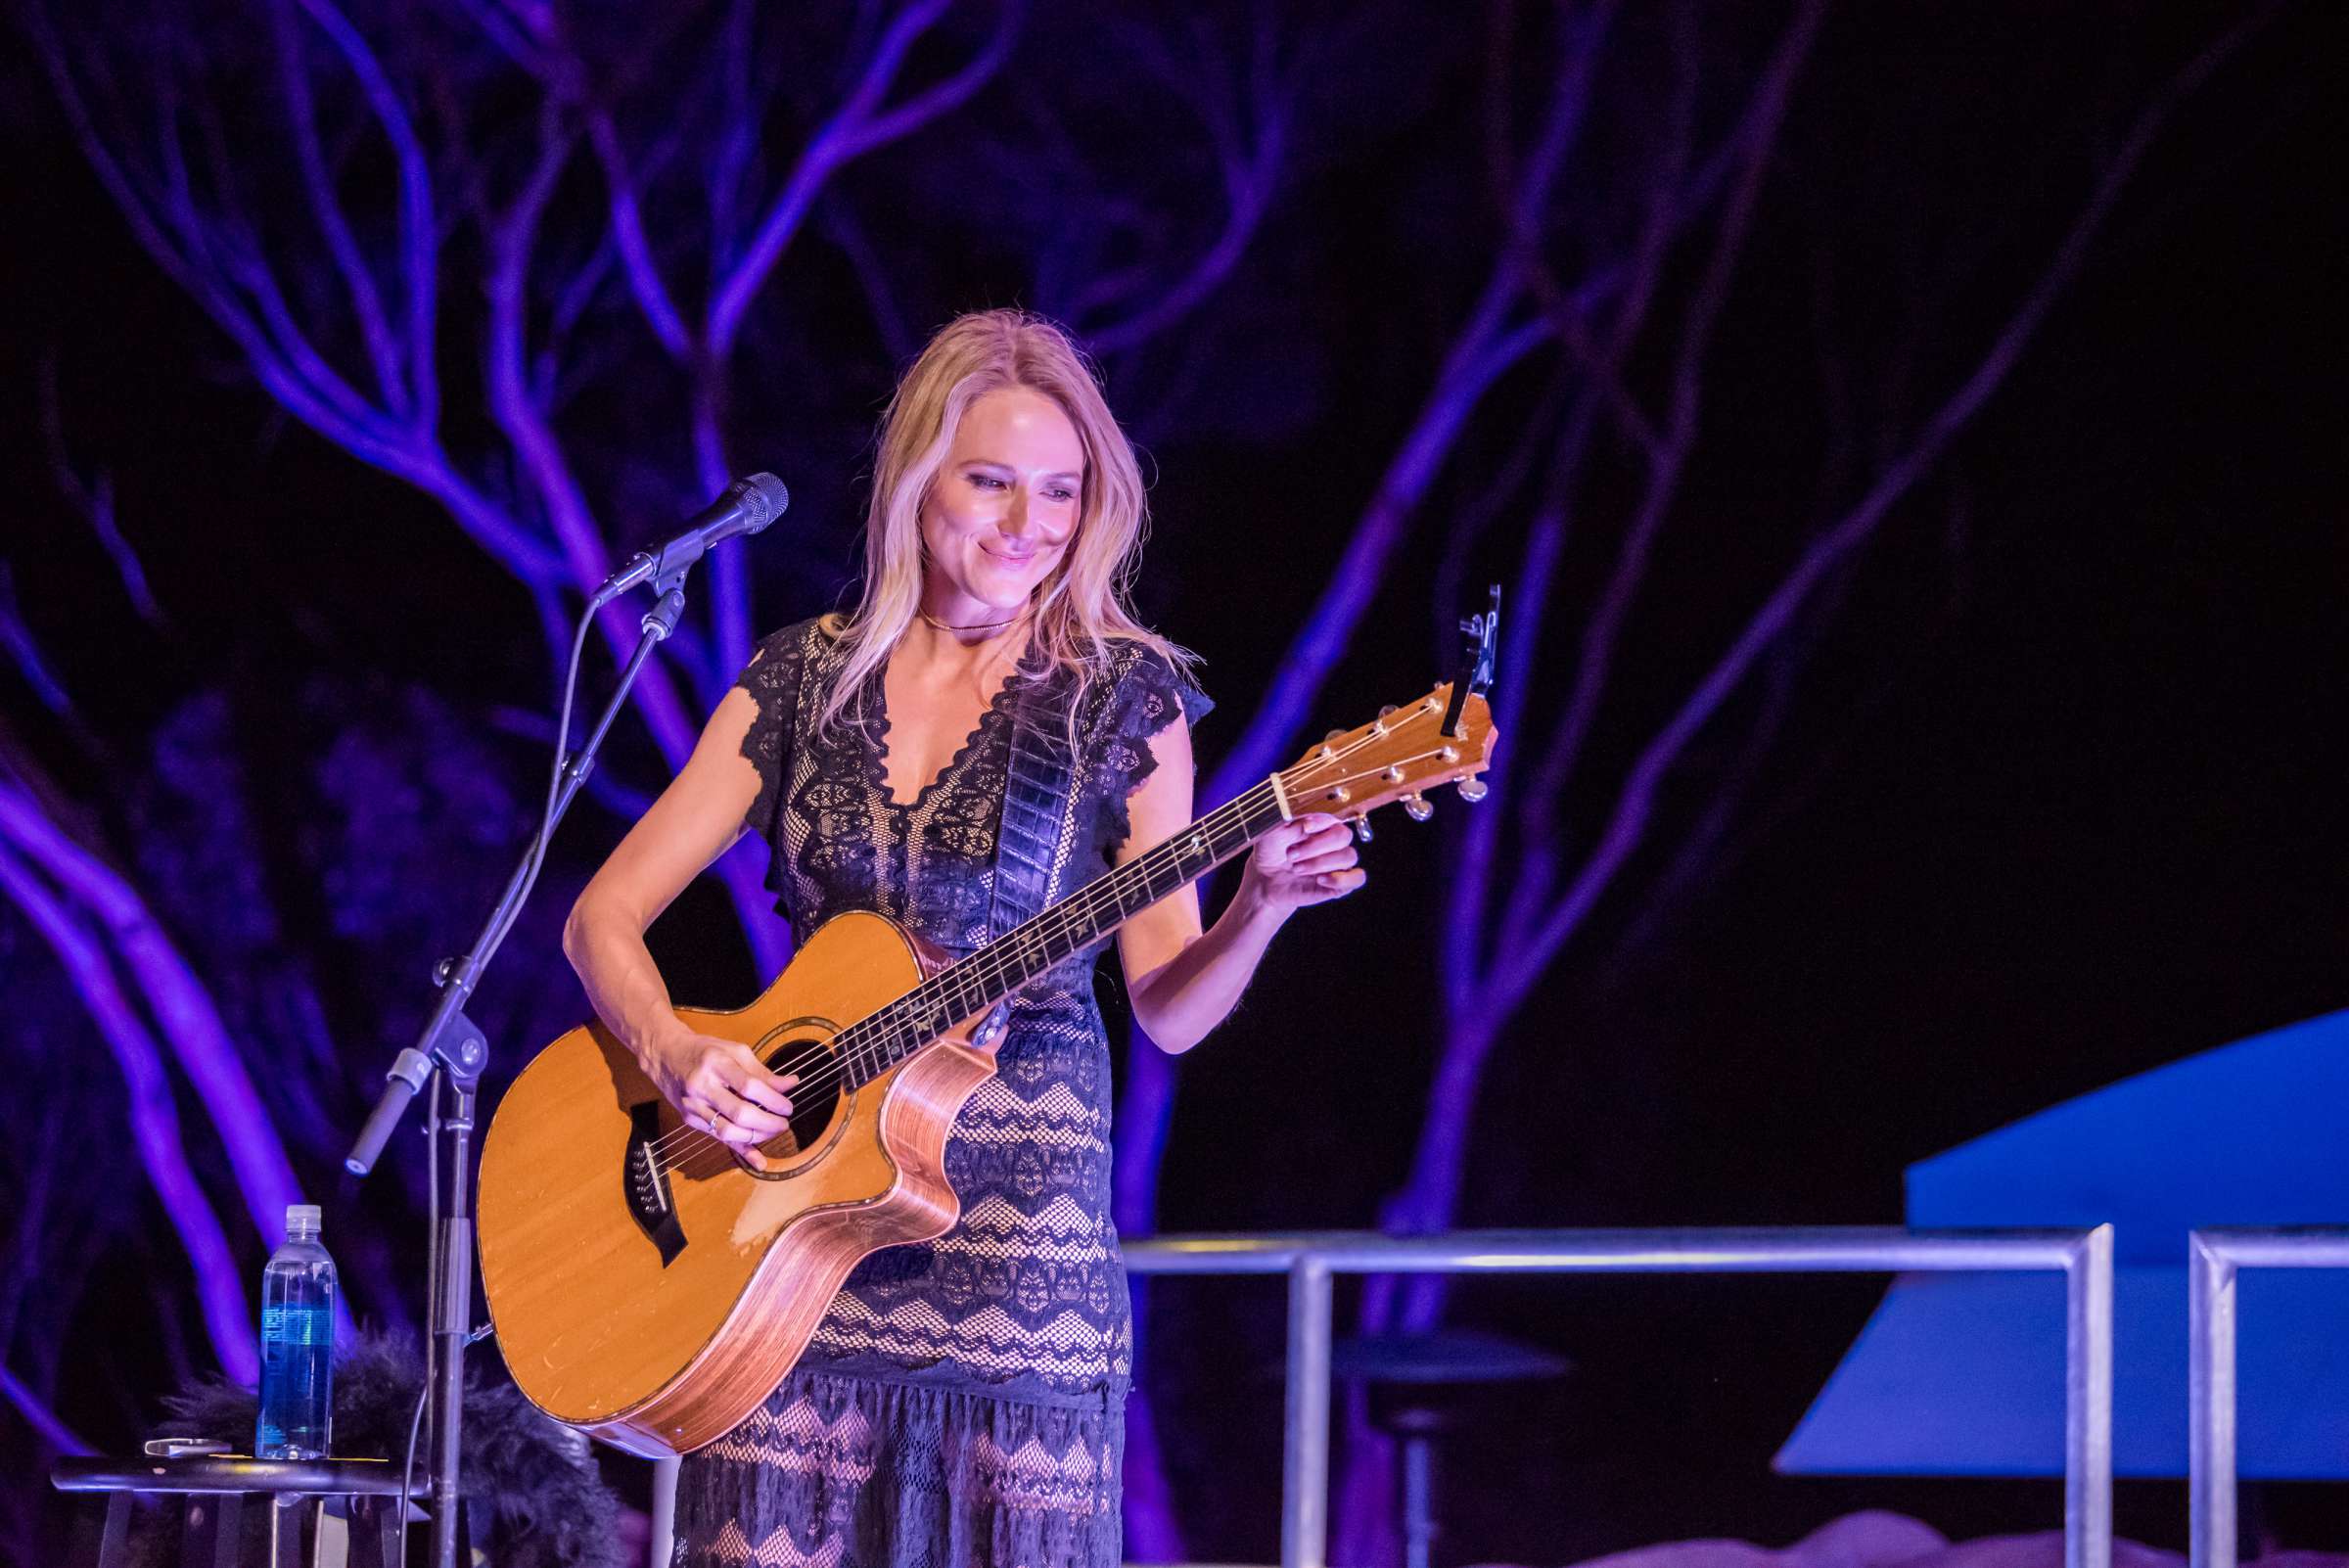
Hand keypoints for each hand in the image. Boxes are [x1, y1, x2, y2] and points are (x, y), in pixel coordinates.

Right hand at [643, 1031, 797, 1172]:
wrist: (665, 1055)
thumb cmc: (704, 1051)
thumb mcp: (735, 1051)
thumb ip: (762, 1071)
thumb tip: (790, 1085)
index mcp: (717, 1063)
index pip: (749, 1086)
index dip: (772, 1100)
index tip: (788, 1107)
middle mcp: (703, 1086)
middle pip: (739, 1113)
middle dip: (767, 1123)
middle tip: (784, 1123)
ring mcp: (694, 1106)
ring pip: (728, 1131)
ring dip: (756, 1137)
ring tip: (772, 1131)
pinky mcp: (690, 1119)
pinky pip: (719, 1138)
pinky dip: (741, 1149)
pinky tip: (758, 1160)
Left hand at [1239, 812, 1365, 916]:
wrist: (1266, 879)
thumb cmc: (1272, 852)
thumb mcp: (1272, 833)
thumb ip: (1286, 822)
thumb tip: (1300, 818)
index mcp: (1321, 824)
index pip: (1333, 818)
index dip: (1321, 822)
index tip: (1303, 827)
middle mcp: (1334, 841)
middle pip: (1343, 836)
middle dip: (1317, 845)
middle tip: (1292, 854)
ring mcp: (1339, 862)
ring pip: (1348, 856)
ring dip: (1321, 863)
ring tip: (1297, 869)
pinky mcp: (1341, 883)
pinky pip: (1357, 878)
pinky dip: (1342, 879)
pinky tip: (1321, 880)